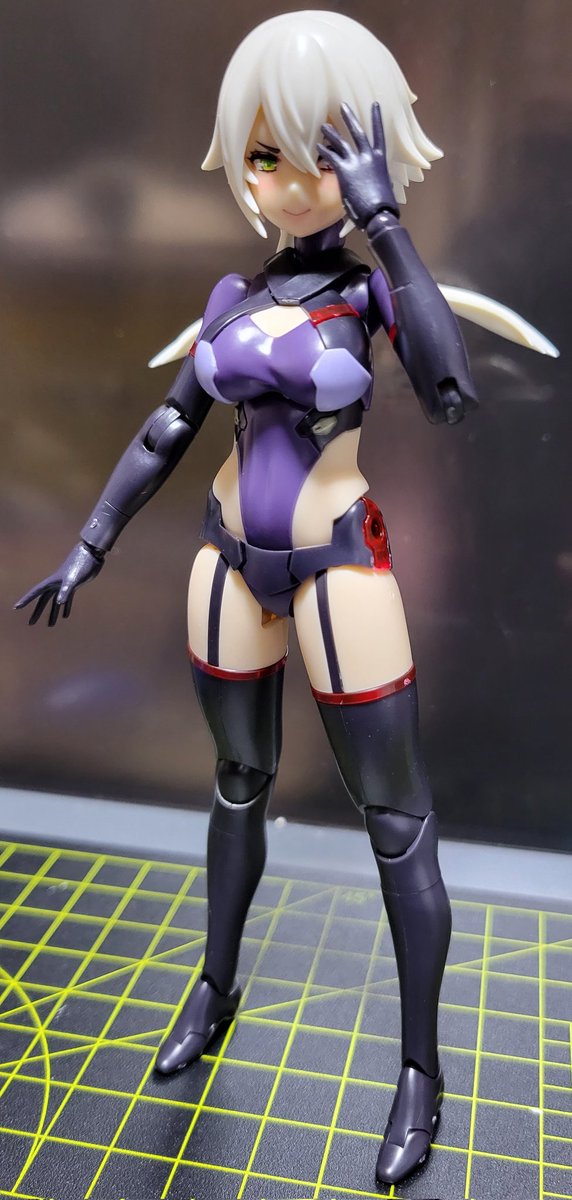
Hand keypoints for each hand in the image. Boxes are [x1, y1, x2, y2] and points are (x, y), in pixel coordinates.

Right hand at [15, 541, 103, 625]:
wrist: (91, 554)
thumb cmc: (81, 565)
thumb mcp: (73, 580)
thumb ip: (65, 591)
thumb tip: (59, 603)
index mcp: (52, 582)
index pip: (35, 593)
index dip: (26, 600)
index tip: (16, 607)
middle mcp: (56, 584)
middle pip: (43, 600)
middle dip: (38, 612)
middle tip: (31, 623)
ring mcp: (65, 584)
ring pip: (55, 601)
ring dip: (53, 613)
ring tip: (50, 625)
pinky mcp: (74, 584)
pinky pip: (67, 598)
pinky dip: (66, 607)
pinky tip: (65, 616)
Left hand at [317, 102, 398, 228]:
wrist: (379, 214)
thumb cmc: (383, 205)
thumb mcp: (384, 185)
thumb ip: (377, 176)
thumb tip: (378, 180)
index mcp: (380, 159)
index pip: (379, 134)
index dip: (377, 119)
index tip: (375, 105)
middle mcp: (368, 157)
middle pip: (357, 132)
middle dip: (349, 118)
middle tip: (342, 106)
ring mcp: (356, 163)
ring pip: (342, 143)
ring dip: (331, 134)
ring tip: (323, 126)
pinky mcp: (345, 172)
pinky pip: (331, 157)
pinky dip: (324, 152)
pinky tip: (317, 147)